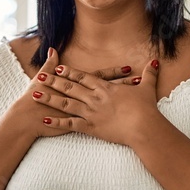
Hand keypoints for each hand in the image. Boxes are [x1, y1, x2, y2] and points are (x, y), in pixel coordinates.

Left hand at [33, 52, 160, 144]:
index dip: (70, 72)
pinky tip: (45, 120)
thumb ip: (148, 74)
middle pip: (70, 88)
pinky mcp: (90, 127)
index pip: (84, 77)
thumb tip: (155, 62)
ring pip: (65, 104)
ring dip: (49, 99)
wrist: (144, 127)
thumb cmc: (146, 109)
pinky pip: (70, 125)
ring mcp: (91, 113)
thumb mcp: (147, 88)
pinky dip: (57, 122)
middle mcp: (95, 98)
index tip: (58, 68)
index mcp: (105, 88)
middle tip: (40, 77)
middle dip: (54, 82)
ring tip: (34, 94)